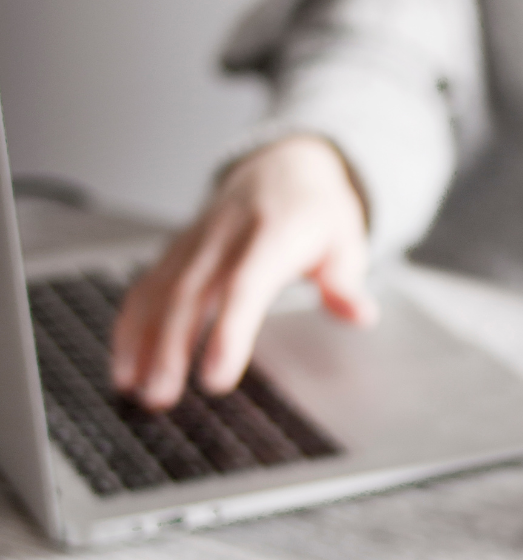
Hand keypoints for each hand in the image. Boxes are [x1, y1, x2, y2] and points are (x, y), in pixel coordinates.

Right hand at [111, 135, 373, 409]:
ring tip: (133, 389)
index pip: (246, 286)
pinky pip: (148, 283)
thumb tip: (361, 315)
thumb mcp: (346, 239)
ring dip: (143, 340)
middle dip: (171, 346)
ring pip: (162, 289)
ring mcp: (198, 240)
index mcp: (274, 234)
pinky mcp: (178, 248)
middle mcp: (228, 235)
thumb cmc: (316, 210)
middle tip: (160, 396)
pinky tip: (123, 364)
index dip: (229, 332)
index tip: (215, 378)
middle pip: (193, 292)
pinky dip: (131, 323)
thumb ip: (346, 282)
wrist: (286, 163)